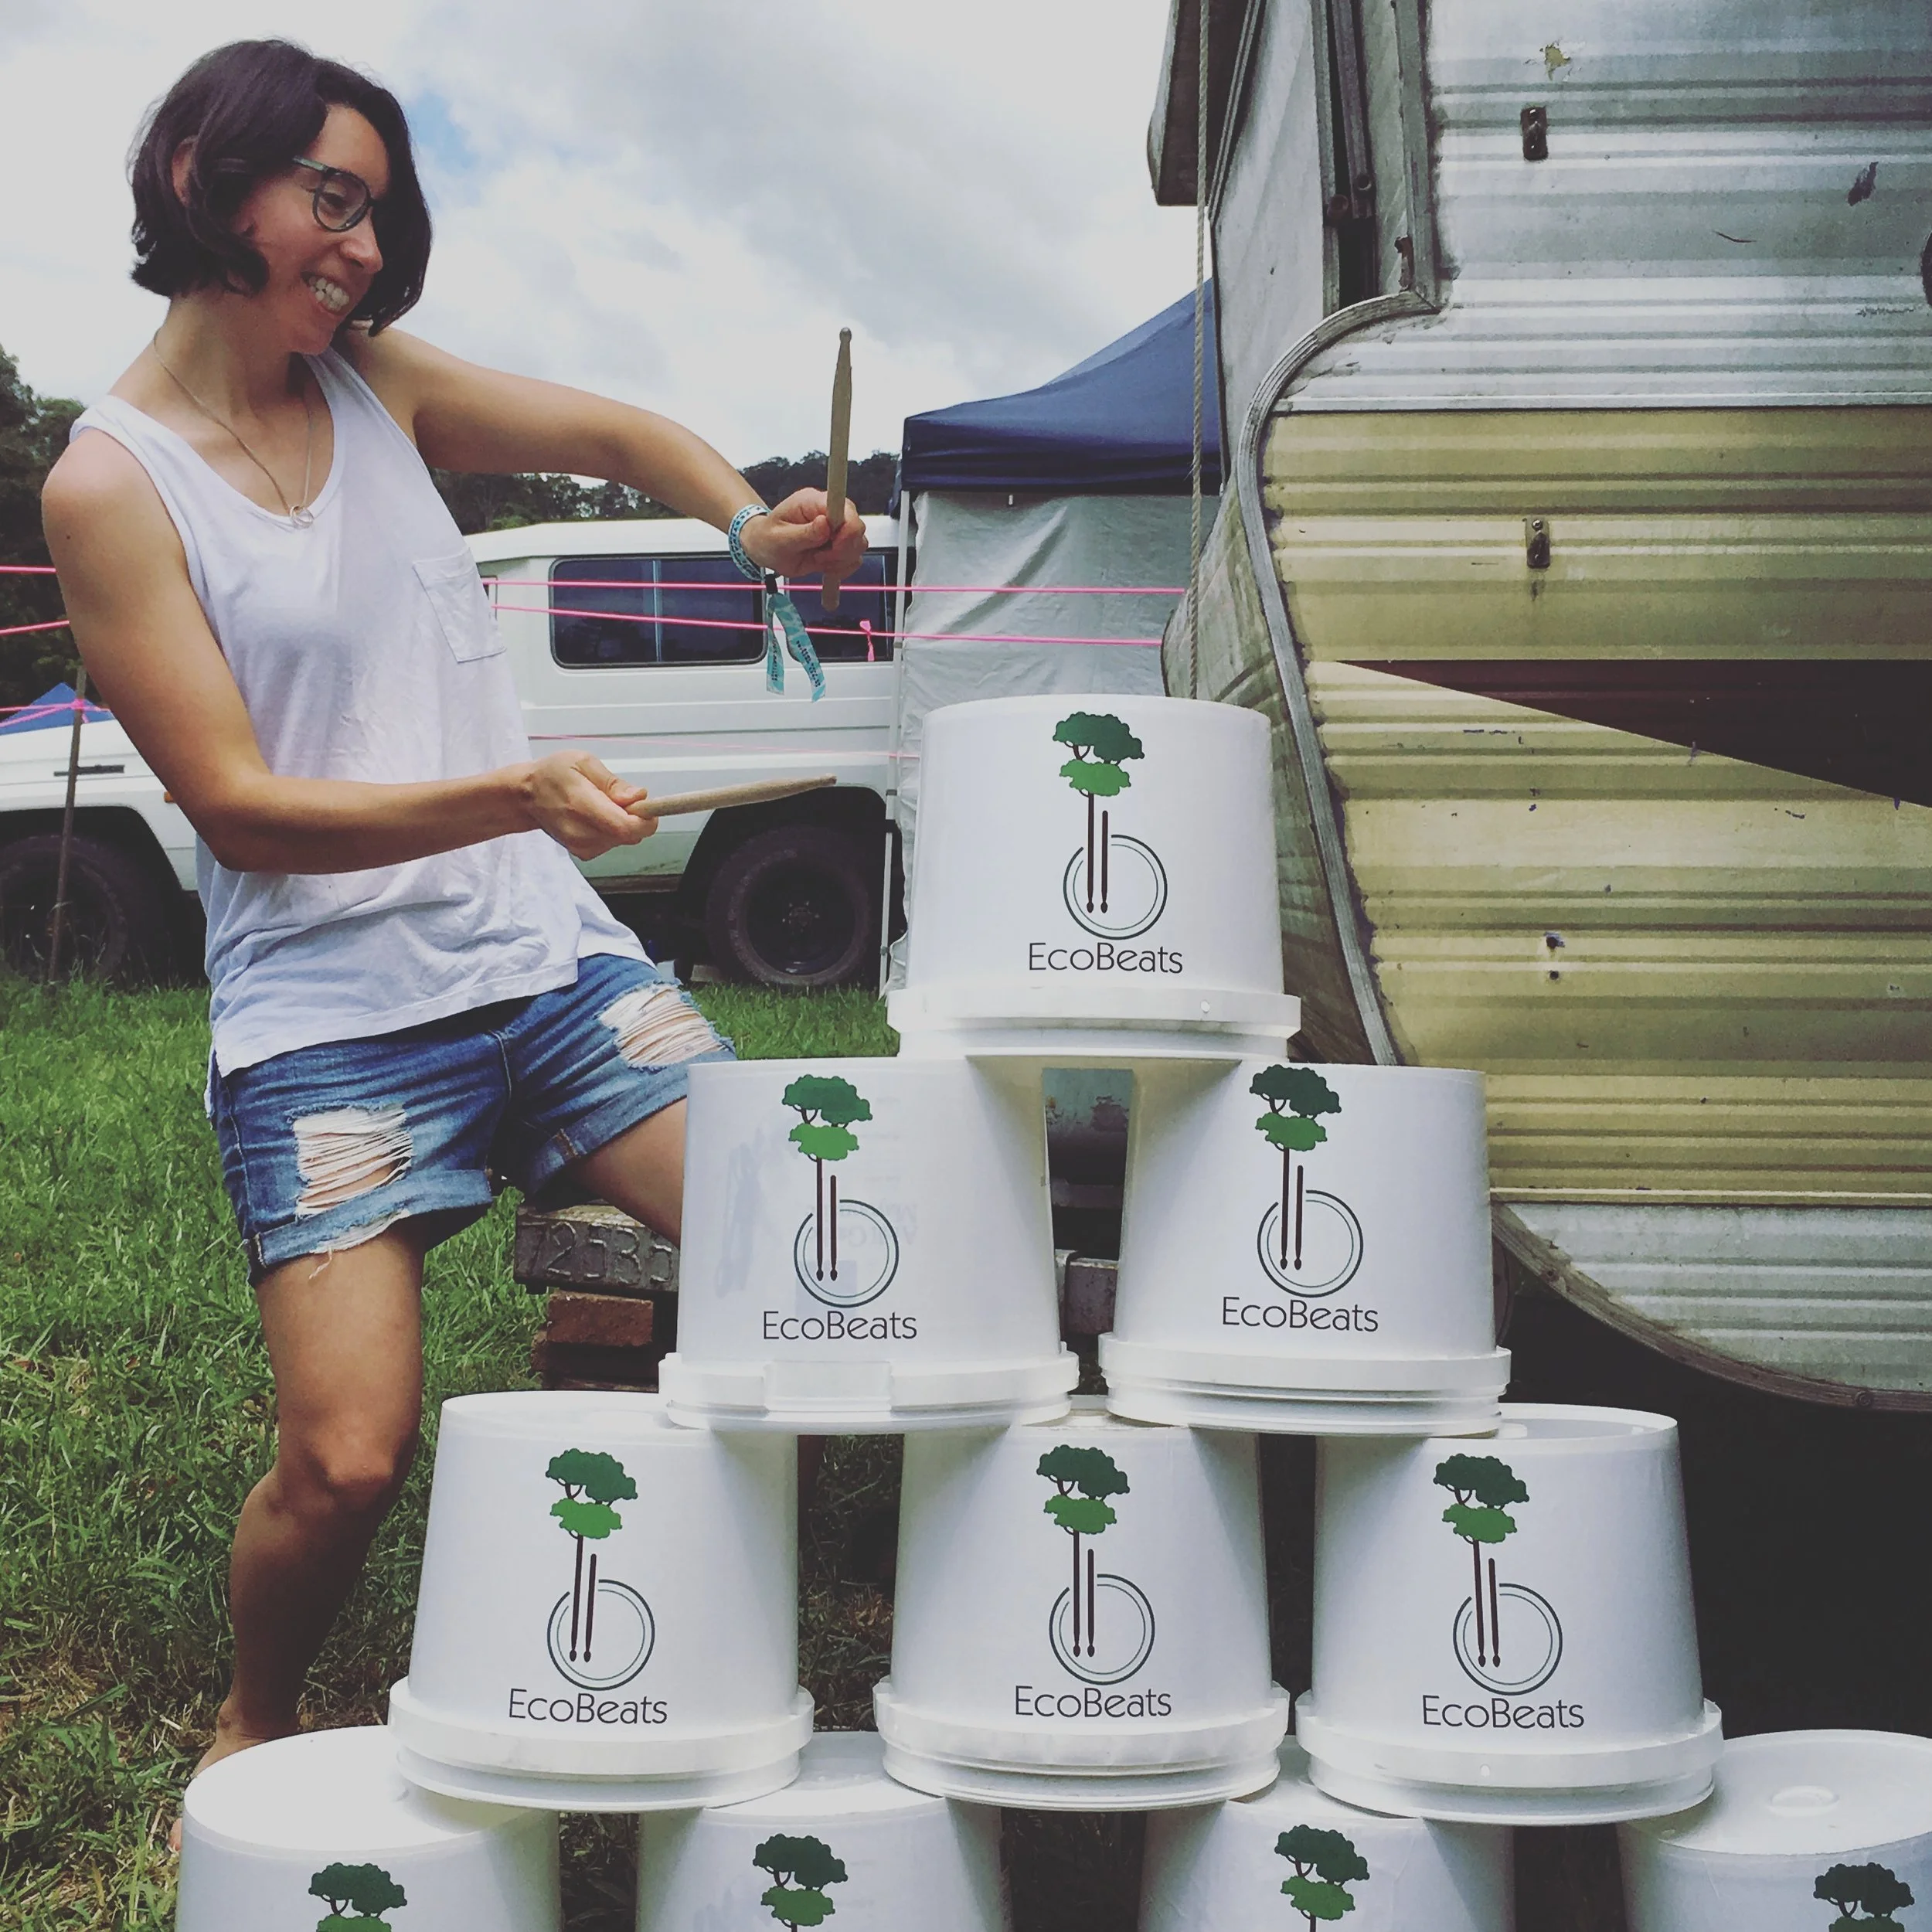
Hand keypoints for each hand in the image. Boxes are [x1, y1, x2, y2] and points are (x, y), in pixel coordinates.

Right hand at [523, 752, 657, 857]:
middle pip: (630, 835)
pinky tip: (597, 816)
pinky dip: (613, 830)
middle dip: (635, 817)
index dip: (645, 819)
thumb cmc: (553, 775)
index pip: (626, 827)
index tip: (647, 805)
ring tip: (602, 804)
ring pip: (624, 839)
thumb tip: (639, 797)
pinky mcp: (583, 853)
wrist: (527, 796)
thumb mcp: (583, 762)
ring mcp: (581, 847)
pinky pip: (614, 843)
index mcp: (581, 805)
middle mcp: (581, 832)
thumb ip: (613, 783)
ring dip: (623, 822)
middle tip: (619, 798)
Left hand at [740, 488, 867, 584]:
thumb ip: (803, 533)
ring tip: (817, 560)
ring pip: (859, 545)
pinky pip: (853, 558)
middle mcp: (831, 512)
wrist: (766, 548)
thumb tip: (824, 524)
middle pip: (857, 528)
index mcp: (814, 502)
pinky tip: (824, 566)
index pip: (846, 509)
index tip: (833, 546)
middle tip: (819, 557)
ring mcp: (837, 528)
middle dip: (841, 550)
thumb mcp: (779, 538)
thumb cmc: (769, 538)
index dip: (847, 530)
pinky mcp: (840, 544)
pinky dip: (841, 567)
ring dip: (840, 560)